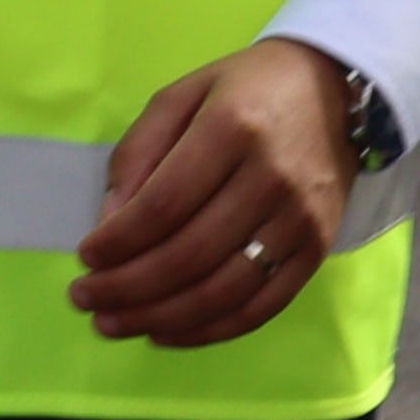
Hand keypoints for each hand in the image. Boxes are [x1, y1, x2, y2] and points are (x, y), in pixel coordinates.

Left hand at [69, 38, 356, 347]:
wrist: (334, 89)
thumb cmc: (247, 90)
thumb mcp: (183, 96)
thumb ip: (138, 153)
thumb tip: (109, 226)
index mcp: (232, 128)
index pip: (163, 204)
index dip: (117, 242)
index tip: (85, 257)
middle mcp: (271, 177)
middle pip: (188, 255)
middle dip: (125, 288)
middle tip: (85, 300)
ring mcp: (299, 219)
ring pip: (221, 291)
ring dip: (158, 318)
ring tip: (114, 323)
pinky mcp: (318, 250)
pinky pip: (260, 307)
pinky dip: (208, 330)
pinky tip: (167, 331)